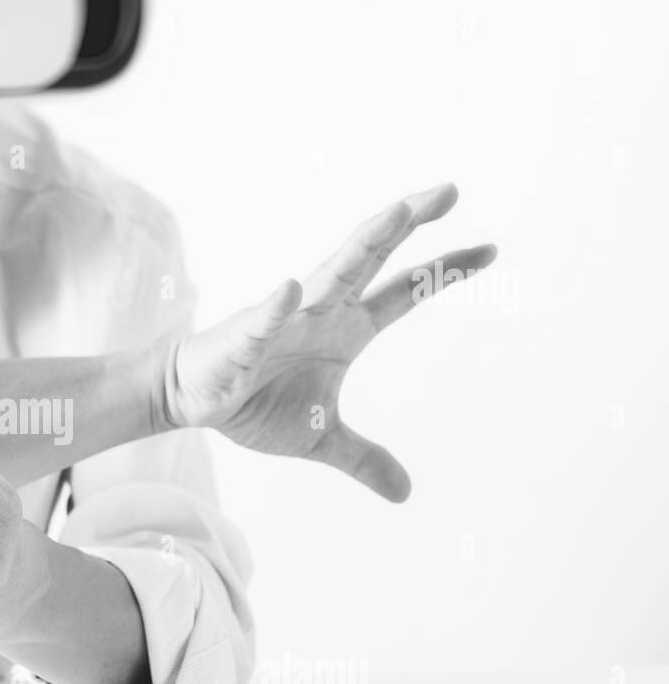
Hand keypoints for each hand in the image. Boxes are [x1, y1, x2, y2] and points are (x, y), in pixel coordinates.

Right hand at [159, 183, 496, 500]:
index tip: (491, 249)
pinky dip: (277, 307)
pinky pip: (263, 321)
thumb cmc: (255, 404)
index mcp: (347, 328)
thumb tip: (405, 494)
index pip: (404, 292)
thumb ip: (364, 458)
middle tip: (449, 190)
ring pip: (330, 274)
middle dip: (407, 224)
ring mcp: (284, 318)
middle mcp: (322, 310)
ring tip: (395, 214)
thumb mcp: (321, 439)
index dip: (445, 271)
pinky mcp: (244, 338)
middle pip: (372, 259)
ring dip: (362, 245)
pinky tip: (292, 288)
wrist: (193, 401)